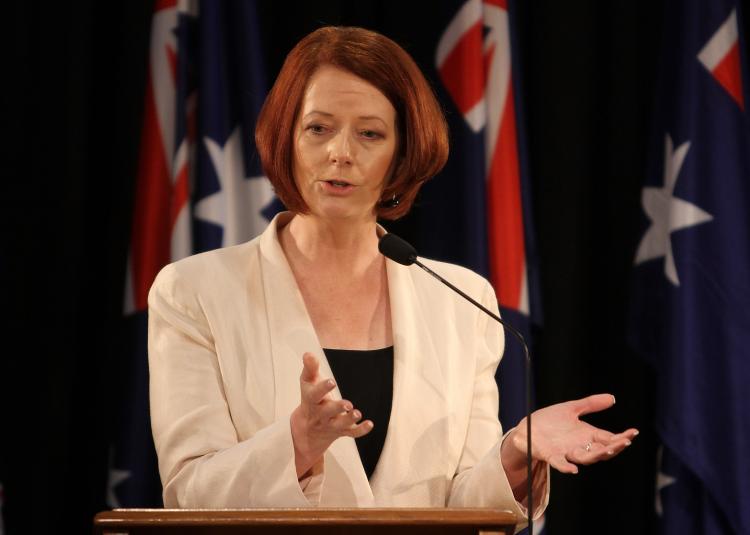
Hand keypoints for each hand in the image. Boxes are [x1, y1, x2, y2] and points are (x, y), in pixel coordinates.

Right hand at [290, 353, 372, 477]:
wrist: (305, 431)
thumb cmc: (310, 399)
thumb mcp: (307, 383)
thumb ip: (310, 368)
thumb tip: (308, 353)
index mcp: (312, 400)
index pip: (314, 395)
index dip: (322, 388)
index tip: (331, 381)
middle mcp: (321, 414)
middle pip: (328, 412)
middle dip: (337, 408)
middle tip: (348, 404)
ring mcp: (331, 424)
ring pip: (340, 424)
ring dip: (349, 419)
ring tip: (357, 413)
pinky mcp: (341, 431)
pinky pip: (351, 433)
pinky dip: (361, 430)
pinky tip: (370, 424)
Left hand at [503, 394, 638, 475]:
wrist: (528, 428)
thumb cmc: (551, 420)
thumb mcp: (572, 408)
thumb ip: (591, 404)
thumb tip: (612, 397)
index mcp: (587, 435)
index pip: (609, 438)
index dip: (622, 437)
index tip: (634, 432)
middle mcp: (580, 446)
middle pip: (601, 451)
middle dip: (614, 447)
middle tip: (625, 441)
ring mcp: (566, 452)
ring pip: (586, 458)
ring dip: (597, 455)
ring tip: (609, 449)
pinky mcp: (551, 455)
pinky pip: (560, 463)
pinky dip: (566, 467)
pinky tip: (574, 469)